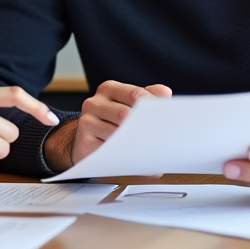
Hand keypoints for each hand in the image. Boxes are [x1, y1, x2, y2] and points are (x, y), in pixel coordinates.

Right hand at [43, 81, 171, 171]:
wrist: (83, 139)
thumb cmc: (111, 121)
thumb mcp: (128, 105)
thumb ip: (148, 96)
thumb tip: (166, 93)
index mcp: (109, 89)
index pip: (135, 94)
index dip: (152, 106)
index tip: (165, 118)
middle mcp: (94, 103)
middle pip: (125, 114)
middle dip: (144, 127)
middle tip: (160, 137)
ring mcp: (86, 121)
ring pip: (117, 133)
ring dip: (135, 144)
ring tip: (150, 150)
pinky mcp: (83, 141)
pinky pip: (108, 150)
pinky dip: (124, 156)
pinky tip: (134, 159)